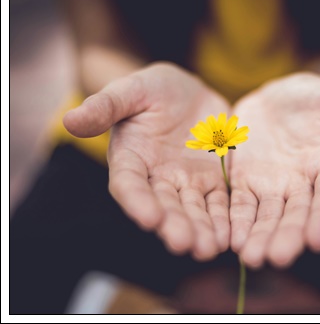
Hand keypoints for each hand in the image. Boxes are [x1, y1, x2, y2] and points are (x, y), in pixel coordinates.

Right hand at [64, 63, 230, 260]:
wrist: (186, 92)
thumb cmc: (151, 89)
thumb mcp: (130, 90)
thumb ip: (105, 106)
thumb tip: (70, 119)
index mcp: (131, 159)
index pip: (129, 184)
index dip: (138, 201)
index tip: (149, 218)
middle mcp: (157, 178)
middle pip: (164, 206)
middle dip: (174, 225)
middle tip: (185, 244)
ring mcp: (186, 182)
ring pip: (193, 210)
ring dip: (201, 230)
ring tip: (210, 248)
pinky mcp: (212, 180)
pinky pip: (219, 202)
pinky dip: (224, 219)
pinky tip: (231, 236)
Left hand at [229, 72, 319, 267]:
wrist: (275, 98)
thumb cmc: (313, 98)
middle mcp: (303, 184)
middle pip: (297, 214)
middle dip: (288, 236)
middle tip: (278, 257)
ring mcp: (273, 186)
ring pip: (268, 216)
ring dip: (260, 236)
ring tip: (252, 257)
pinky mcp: (246, 183)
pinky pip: (240, 205)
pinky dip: (236, 221)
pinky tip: (230, 239)